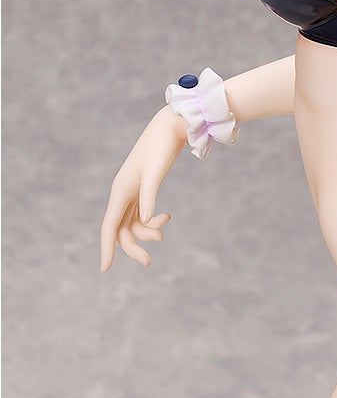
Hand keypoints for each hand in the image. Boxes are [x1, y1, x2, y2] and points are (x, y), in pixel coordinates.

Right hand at [99, 106, 186, 271]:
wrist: (170, 128)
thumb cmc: (162, 148)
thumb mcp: (155, 173)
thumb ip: (149, 197)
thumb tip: (145, 221)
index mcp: (120, 190)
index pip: (109, 226)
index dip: (106, 248)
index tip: (104, 269)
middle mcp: (122, 193)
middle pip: (121, 229)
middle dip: (133, 247)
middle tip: (148, 262)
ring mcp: (132, 192)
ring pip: (132, 224)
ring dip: (147, 233)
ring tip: (164, 232)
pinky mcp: (143, 189)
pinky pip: (142, 214)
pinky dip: (153, 220)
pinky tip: (167, 217)